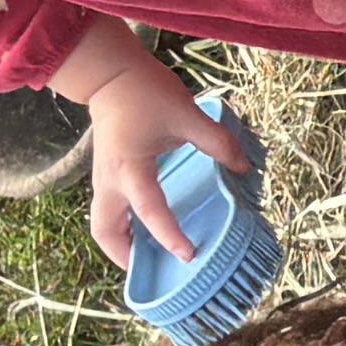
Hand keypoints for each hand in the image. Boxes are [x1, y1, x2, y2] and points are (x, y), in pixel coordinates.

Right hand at [78, 72, 253, 271]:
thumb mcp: (185, 114)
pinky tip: (147, 233)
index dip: (169, 236)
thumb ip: (216, 142)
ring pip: (103, 225)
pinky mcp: (105, 176)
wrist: (110, 75)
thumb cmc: (145, 93)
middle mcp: (109, 182)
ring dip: (122, 246)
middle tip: (157, 269)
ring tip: (152, 258)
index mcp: (130, 168)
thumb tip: (243, 168)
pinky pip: (108, 212)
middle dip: (126, 257)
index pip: (149, 211)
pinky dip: (123, 229)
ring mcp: (102, 180)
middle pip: (105, 232)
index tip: (188, 255)